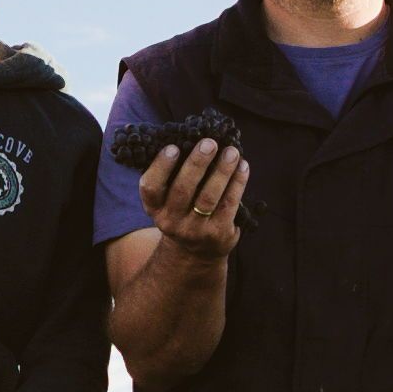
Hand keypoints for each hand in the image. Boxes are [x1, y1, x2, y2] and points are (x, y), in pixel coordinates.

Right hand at [138, 138, 247, 252]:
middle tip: (209, 142)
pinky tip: (242, 166)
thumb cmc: (183, 213)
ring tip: (231, 151)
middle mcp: (171, 221)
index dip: (160, 167)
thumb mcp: (169, 201)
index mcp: (155, 208)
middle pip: (183, 190)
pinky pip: (229, 204)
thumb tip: (194, 137)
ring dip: (222, 171)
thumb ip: (174, 176)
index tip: (173, 147)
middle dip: (197, 163)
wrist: (196, 253)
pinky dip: (237, 183)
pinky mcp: (218, 234)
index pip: (150, 187)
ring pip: (209, 197)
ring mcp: (195, 230)